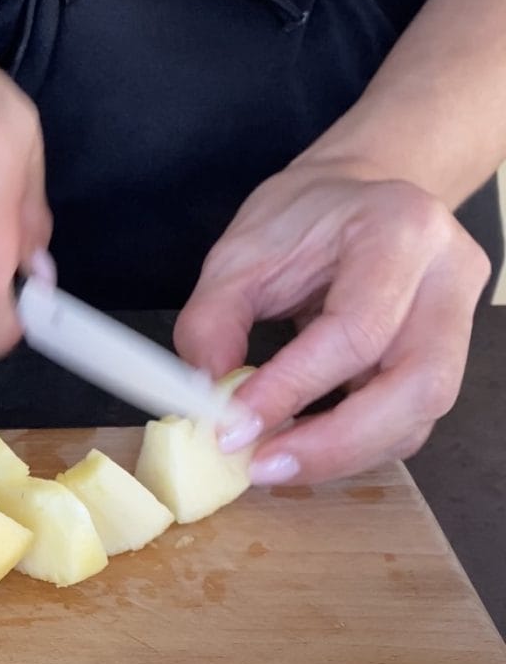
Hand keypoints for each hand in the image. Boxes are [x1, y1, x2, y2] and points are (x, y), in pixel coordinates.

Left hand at [173, 161, 491, 484]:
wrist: (354, 198)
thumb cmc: (302, 217)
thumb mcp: (239, 252)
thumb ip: (213, 319)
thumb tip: (206, 393)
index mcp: (400, 231)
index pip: (356, 329)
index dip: (292, 387)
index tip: (233, 425)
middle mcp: (447, 278)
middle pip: (417, 386)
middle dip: (334, 442)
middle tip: (262, 466)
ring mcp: (458, 322)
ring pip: (418, 415)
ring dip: (343, 454)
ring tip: (273, 465)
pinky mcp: (445, 359)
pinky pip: (406, 422)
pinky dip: (352, 447)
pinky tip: (302, 450)